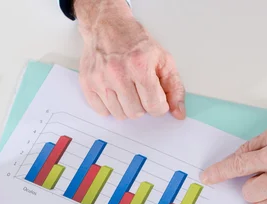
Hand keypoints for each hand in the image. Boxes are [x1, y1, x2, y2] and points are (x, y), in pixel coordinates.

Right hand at [75, 0, 184, 119]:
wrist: (107, 26)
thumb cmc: (135, 42)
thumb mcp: (163, 59)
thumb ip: (174, 87)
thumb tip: (179, 113)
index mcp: (140, 66)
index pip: (154, 106)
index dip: (159, 105)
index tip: (157, 98)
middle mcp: (118, 73)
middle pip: (136, 113)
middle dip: (142, 105)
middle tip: (140, 89)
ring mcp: (100, 79)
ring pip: (119, 114)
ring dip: (126, 106)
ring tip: (126, 89)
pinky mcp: (87, 83)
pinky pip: (102, 111)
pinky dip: (109, 106)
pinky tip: (113, 91)